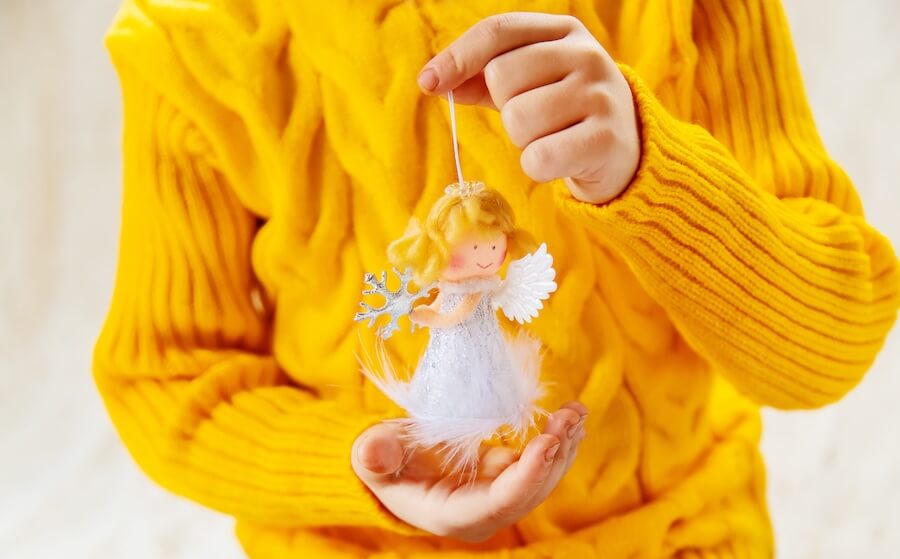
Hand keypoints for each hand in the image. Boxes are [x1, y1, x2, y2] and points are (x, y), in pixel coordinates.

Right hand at [351, 402, 587, 541]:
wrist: (391, 467)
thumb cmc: (382, 463)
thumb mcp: (373, 457)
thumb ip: (374, 456)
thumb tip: (373, 450)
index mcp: (454, 515)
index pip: (501, 502)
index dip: (527, 475)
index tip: (547, 441)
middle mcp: (484, 512)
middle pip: (531, 491)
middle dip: (554, 455)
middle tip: (568, 416)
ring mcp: (498, 495)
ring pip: (542, 478)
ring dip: (562, 445)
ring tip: (576, 412)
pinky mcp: (505, 476)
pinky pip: (539, 463)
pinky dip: (556, 440)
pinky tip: (569, 417)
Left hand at [418, 12, 639, 204]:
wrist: (628, 150)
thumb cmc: (566, 112)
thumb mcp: (529, 84)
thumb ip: (482, 79)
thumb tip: (435, 80)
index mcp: (563, 32)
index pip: (499, 31)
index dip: (458, 56)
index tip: (428, 83)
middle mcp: (586, 55)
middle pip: (503, 77)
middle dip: (505, 107)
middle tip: (533, 119)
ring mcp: (599, 95)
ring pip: (518, 120)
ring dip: (523, 141)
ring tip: (551, 138)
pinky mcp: (605, 139)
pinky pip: (538, 157)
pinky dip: (537, 167)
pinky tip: (560, 161)